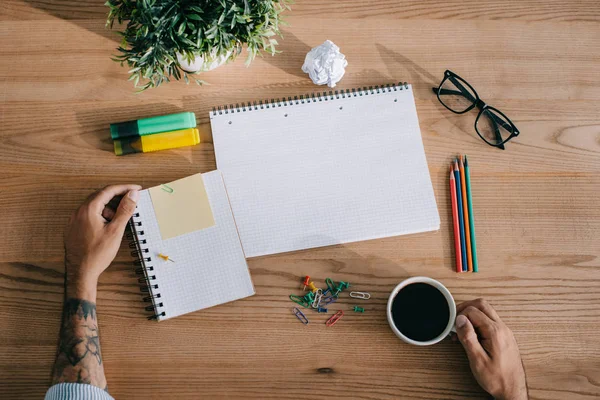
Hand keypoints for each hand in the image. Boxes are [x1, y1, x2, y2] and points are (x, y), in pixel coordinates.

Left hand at [64, 184, 140, 300]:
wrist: (80, 272)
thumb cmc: (97, 253)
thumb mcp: (116, 231)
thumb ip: (125, 210)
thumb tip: (133, 194)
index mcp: (88, 209)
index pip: (108, 191)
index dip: (124, 188)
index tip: (136, 189)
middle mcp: (78, 212)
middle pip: (100, 196)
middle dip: (117, 197)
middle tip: (131, 201)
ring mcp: (74, 220)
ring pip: (94, 206)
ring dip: (108, 208)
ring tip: (118, 221)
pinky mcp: (73, 228)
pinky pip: (88, 215)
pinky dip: (100, 215)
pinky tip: (107, 227)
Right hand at [455, 299, 527, 399]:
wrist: (513, 390)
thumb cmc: (497, 379)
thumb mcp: (477, 359)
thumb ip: (468, 337)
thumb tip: (460, 320)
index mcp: (495, 332)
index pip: (473, 311)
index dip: (459, 315)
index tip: (452, 326)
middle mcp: (502, 328)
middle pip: (482, 305)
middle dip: (465, 308)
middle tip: (455, 319)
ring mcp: (505, 332)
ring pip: (487, 311)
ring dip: (472, 314)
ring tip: (462, 329)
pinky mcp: (505, 336)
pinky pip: (490, 320)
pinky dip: (478, 322)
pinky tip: (472, 334)